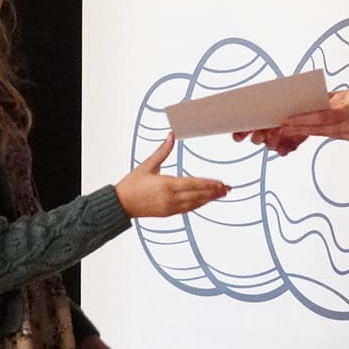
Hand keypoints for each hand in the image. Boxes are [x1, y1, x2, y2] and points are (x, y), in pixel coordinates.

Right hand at [113, 134, 229, 216]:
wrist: (121, 204)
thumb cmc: (132, 185)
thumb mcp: (148, 165)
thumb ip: (162, 151)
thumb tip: (171, 135)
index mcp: (166, 185)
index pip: (194, 184)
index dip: (210, 184)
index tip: (221, 183)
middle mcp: (170, 198)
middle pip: (198, 195)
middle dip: (214, 192)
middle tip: (228, 189)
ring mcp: (170, 207)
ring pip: (195, 203)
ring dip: (209, 199)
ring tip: (221, 194)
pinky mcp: (168, 213)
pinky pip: (188, 209)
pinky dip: (198, 205)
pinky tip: (205, 201)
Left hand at [234, 85, 348, 154]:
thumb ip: (329, 99)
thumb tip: (309, 101)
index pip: (321, 117)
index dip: (302, 120)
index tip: (286, 121)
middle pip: (317, 129)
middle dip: (296, 129)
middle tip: (277, 128)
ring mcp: (348, 134)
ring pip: (319, 133)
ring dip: (301, 132)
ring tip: (282, 131)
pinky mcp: (347, 136)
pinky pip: (326, 134)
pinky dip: (312, 132)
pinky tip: (299, 131)